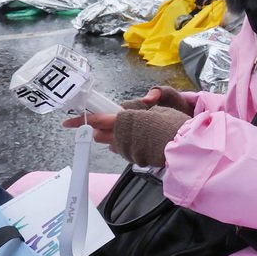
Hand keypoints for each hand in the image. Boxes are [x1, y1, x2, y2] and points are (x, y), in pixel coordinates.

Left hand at [60, 87, 193, 142]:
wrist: (189, 149)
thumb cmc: (178, 125)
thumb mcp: (168, 104)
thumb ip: (153, 99)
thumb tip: (148, 96)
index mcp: (127, 120)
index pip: (99, 119)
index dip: (83, 120)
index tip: (67, 122)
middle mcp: (123, 137)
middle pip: (100, 133)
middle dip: (97, 129)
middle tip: (96, 125)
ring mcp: (129, 150)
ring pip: (112, 142)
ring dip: (114, 136)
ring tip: (129, 130)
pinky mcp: (135, 159)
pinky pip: (124, 149)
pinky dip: (126, 143)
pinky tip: (139, 139)